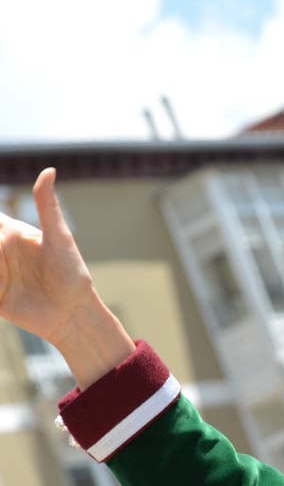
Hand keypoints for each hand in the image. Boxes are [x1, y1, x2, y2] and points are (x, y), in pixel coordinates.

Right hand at [0, 169, 133, 387]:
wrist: (73, 315)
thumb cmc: (73, 274)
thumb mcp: (60, 239)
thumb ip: (47, 207)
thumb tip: (49, 170)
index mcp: (12, 233)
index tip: (2, 235)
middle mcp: (0, 251)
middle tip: (5, 259)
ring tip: (4, 279)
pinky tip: (1, 290)